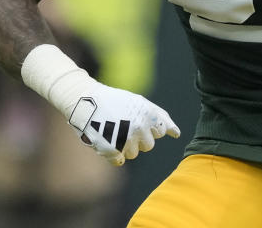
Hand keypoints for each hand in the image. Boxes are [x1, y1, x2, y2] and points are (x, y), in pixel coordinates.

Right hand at [66, 82, 180, 165]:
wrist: (84, 99)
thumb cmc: (115, 101)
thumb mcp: (140, 103)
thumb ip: (160, 117)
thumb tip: (177, 134)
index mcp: (149, 114)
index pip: (160, 131)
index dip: (149, 127)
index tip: (137, 121)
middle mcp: (140, 127)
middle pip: (148, 146)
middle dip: (138, 138)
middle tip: (123, 125)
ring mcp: (126, 140)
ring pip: (134, 154)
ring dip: (125, 146)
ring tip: (113, 130)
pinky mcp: (112, 150)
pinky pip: (119, 161)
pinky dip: (113, 154)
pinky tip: (106, 140)